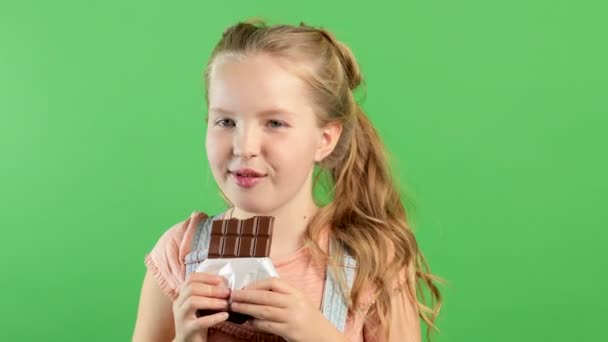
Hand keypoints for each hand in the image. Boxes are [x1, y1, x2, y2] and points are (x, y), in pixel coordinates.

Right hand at [172, 272, 230, 341]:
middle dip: (211, 288)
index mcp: (182, 296)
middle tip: (226, 292)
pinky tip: (225, 316)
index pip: (190, 279)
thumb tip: (224, 282)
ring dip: (212, 301)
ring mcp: (180, 317)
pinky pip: (199, 322)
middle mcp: (178, 304)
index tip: (221, 280)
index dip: (206, 276)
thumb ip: (208, 294)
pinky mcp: (186, 330)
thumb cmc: (198, 321)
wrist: (188, 341)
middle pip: (192, 289)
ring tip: (225, 303)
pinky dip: (214, 318)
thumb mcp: (201, 305)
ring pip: (193, 302)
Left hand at [230, 277, 344, 341]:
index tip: (245, 287)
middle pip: (266, 296)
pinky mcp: (290, 331)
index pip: (274, 282)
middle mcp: (295, 303)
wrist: (325, 337)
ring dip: (247, 308)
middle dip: (247, 295)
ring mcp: (292, 317)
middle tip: (233, 295)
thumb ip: (283, 297)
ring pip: (264, 310)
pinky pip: (268, 325)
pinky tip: (248, 322)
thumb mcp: (300, 302)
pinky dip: (256, 323)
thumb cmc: (310, 320)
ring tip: (235, 307)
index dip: (257, 284)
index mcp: (297, 293)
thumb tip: (257, 293)